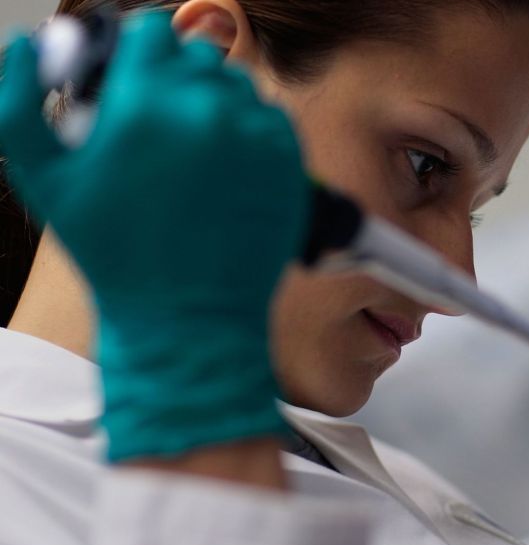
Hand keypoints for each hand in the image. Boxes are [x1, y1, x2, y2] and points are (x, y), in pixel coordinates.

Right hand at [0, 13, 309, 461]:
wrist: (188, 317)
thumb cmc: (114, 254)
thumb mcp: (44, 180)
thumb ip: (16, 103)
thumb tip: (29, 45)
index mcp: (146, 104)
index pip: (153, 32)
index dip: (140, 52)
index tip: (136, 78)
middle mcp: (208, 110)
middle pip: (198, 56)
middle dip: (176, 80)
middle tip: (161, 124)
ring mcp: (257, 136)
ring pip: (238, 86)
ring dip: (217, 103)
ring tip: (195, 150)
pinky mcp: (290, 162)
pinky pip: (272, 118)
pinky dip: (253, 130)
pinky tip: (229, 164)